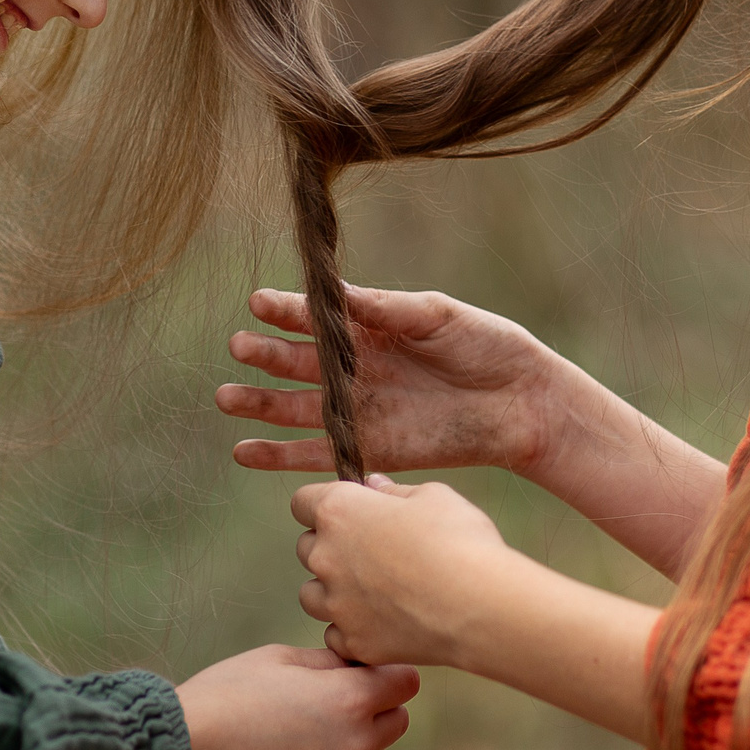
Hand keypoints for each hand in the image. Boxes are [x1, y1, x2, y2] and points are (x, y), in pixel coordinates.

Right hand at [174, 644, 419, 749]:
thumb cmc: (229, 693)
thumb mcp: (281, 658)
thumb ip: (330, 663)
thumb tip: (355, 666)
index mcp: (351, 698)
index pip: (406, 682)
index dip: (386, 672)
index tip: (363, 671)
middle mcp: (354, 745)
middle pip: (396, 722)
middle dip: (375, 707)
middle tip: (332, 698)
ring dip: (354, 743)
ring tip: (304, 730)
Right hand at [222, 286, 571, 477]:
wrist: (523, 403)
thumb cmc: (487, 345)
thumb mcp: (437, 314)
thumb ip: (386, 308)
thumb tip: (335, 293)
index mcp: (371, 327)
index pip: (317, 318)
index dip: (287, 310)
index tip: (259, 303)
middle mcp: (357, 368)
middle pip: (298, 362)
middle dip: (266, 355)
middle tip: (239, 347)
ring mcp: (360, 410)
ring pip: (295, 408)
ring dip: (259, 404)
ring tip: (226, 397)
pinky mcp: (370, 450)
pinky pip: (315, 453)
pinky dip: (278, 456)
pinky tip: (244, 451)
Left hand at [293, 476, 516, 668]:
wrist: (480, 605)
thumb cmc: (459, 540)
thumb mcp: (433, 496)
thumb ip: (394, 491)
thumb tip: (373, 486)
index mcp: (339, 512)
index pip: (303, 502)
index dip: (324, 504)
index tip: (349, 512)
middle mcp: (326, 557)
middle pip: (306, 548)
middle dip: (331, 547)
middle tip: (372, 552)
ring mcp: (336, 604)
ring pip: (313, 595)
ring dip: (333, 591)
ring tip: (373, 591)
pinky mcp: (353, 642)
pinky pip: (336, 634)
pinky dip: (352, 628)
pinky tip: (382, 622)